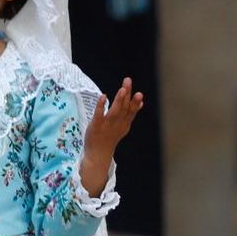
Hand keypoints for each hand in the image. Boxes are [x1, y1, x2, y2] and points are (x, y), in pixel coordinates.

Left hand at [81, 78, 144, 193]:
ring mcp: (107, 125)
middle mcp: (117, 124)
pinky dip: (101, 106)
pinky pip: (99, 114)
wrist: (98, 153)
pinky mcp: (96, 125)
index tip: (140, 94)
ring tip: (122, 89)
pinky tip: (103, 96)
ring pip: (114, 111)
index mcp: (124, 124)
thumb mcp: (123, 126)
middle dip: (127, 95)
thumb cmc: (110, 138)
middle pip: (124, 108)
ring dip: (119, 100)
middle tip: (128, 82)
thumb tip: (140, 102)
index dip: (135, 103)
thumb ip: (130, 113)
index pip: (131, 111)